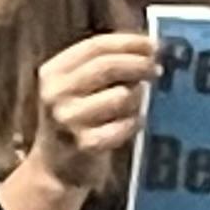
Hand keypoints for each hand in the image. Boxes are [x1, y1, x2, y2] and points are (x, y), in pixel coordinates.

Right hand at [27, 32, 156, 191]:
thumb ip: (100, 66)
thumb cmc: (75, 119)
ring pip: (121, 96)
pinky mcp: (85, 144)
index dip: (127, 42)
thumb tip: (148, 47)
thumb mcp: (75, 88)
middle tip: (157, 69)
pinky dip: (135, 122)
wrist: (56, 167)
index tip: (154, 44)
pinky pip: (125, 125)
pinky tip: (133, 123)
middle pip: (107, 66)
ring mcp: (68, 119)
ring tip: (138, 102)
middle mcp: (55, 93)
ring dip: (138, 97)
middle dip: (139, 64)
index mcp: (52, 72)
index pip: (94, 46)